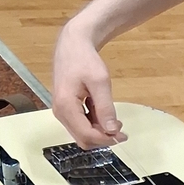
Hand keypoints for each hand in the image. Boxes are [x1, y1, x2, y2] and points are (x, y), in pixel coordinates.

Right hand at [52, 20, 126, 148]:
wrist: (73, 45)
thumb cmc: (85, 60)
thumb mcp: (100, 82)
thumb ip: (105, 107)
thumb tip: (112, 130)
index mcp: (65, 106)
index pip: (86, 134)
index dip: (106, 139)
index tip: (122, 135)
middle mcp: (60, 112)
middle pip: (83, 138)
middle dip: (103, 138)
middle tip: (121, 129)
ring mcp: (62, 111)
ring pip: (82, 133)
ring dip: (100, 131)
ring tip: (114, 118)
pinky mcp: (66, 109)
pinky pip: (81, 124)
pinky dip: (95, 123)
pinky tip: (104, 113)